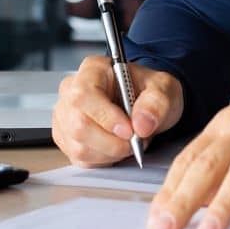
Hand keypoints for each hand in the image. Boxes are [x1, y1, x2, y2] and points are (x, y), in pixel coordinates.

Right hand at [53, 54, 183, 167]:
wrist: (145, 106)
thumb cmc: (148, 91)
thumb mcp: (164, 89)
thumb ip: (157, 102)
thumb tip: (141, 124)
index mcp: (93, 69)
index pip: (84, 94)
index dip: (106, 116)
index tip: (129, 130)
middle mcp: (71, 90)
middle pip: (79, 124)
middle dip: (112, 141)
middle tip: (135, 140)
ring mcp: (65, 116)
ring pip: (79, 146)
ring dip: (111, 152)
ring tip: (128, 140)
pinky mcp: (66, 138)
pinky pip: (81, 158)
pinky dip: (104, 159)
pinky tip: (115, 146)